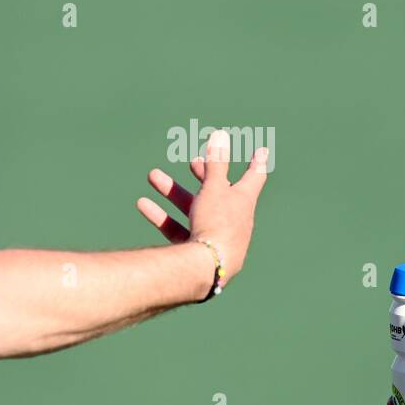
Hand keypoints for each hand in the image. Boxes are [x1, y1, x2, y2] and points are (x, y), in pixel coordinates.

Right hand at [136, 129, 269, 283]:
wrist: (208, 269)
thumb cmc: (217, 223)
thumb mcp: (214, 188)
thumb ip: (216, 163)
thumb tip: (220, 134)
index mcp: (243, 202)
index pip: (254, 177)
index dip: (256, 162)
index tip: (261, 151)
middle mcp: (232, 220)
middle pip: (218, 192)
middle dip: (203, 175)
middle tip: (193, 162)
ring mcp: (214, 237)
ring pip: (192, 209)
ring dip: (172, 191)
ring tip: (152, 175)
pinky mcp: (196, 252)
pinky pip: (178, 230)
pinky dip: (162, 216)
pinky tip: (142, 204)